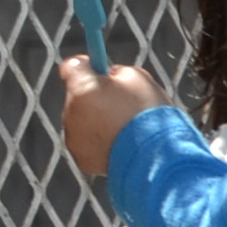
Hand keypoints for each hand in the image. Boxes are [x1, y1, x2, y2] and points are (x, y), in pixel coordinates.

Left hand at [58, 53, 168, 178]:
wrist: (155, 155)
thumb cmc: (148, 113)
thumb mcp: (139, 78)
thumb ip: (117, 74)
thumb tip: (110, 78)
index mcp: (82, 89)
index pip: (71, 67)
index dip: (87, 67)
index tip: (100, 70)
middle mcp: (70, 112)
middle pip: (78, 97)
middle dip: (95, 98)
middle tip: (121, 104)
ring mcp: (74, 138)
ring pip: (82, 122)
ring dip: (97, 121)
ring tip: (126, 128)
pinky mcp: (82, 159)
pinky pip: (88, 144)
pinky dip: (101, 142)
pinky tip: (122, 144)